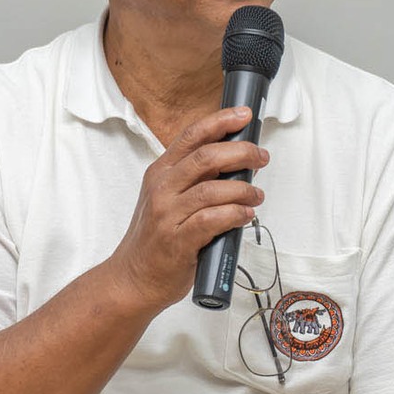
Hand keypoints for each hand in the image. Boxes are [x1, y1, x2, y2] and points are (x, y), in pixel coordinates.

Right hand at [105, 107, 267, 313]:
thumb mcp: (166, 198)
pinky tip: (245, 215)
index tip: (244, 115)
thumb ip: (193, 179)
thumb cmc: (154, 240)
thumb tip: (234, 163)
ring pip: (212, 189)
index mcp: (160, 172)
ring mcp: (167, 214)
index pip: (192, 135)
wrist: (132, 278)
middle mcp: (162, 189)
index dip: (220, 121)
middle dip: (241, 152)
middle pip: (206, 157)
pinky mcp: (177, 240)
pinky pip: (212, 220)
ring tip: (256, 195)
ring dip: (243, 189)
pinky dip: (234, 214)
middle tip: (261, 157)